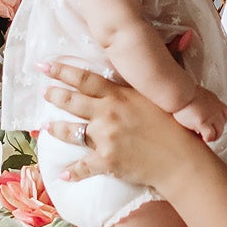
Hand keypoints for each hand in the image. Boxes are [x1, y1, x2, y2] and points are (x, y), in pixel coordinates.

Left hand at [39, 62, 199, 189]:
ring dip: (55, 129)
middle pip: (72, 102)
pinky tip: (63, 175)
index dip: (61, 71)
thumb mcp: (158, 98)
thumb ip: (145, 82)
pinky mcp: (106, 161)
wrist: (181, 160)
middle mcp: (107, 114)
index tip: (44, 66)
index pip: (84, 79)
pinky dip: (72, 172)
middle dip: (54, 95)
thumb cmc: (176, 127)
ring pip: (71, 131)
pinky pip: (82, 167)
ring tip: (45, 127)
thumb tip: (162, 52)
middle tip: (44, 92)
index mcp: (119, 96)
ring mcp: (105, 138)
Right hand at [173, 85, 226, 144]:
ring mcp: (211, 116)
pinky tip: (200, 137)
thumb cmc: (183, 92)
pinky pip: (209, 136)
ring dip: (211, 137)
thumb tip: (197, 108)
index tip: (213, 125)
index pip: (225, 114)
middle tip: (208, 135)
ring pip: (218, 132)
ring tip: (203, 138)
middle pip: (222, 125)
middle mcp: (216, 109)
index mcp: (214, 101)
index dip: (219, 121)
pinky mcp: (203, 122)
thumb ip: (201, 102)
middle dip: (215, 131)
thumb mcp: (197, 94)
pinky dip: (206, 139)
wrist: (180, 91)